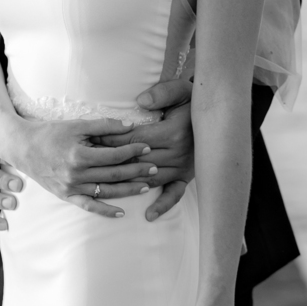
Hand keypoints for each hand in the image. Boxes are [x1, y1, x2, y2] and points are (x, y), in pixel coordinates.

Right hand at [7, 118, 157, 219]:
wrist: (22, 148)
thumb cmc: (49, 133)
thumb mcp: (75, 125)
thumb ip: (103, 125)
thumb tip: (129, 125)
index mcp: (80, 155)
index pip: (114, 155)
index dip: (133, 151)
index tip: (147, 147)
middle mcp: (76, 174)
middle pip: (114, 175)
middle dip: (137, 171)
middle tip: (155, 167)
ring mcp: (71, 188)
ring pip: (106, 191)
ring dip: (128, 190)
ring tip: (146, 186)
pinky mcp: (66, 196)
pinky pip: (89, 206)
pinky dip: (105, 211)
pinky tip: (121, 213)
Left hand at [95, 76, 194, 219]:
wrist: (217, 115)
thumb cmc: (192, 100)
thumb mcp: (179, 90)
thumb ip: (161, 94)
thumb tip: (141, 102)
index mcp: (173, 133)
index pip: (134, 140)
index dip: (112, 139)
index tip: (92, 139)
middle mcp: (178, 154)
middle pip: (138, 161)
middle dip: (112, 161)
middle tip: (90, 161)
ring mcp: (183, 168)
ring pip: (150, 179)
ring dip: (128, 182)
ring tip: (104, 183)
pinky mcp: (187, 177)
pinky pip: (175, 194)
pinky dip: (163, 205)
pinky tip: (149, 215)